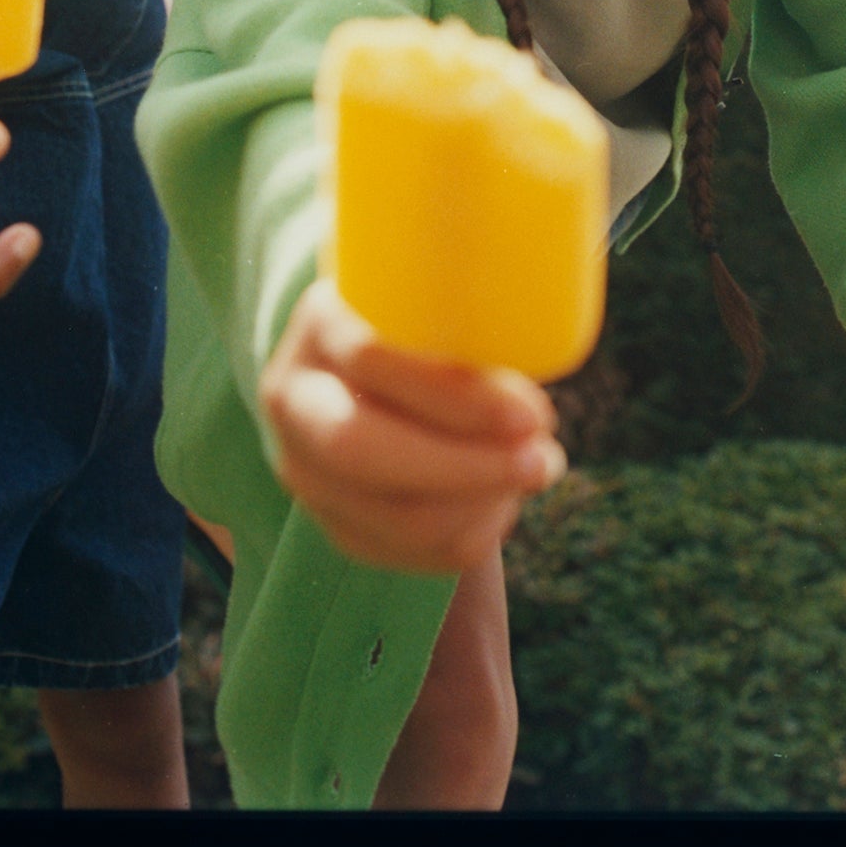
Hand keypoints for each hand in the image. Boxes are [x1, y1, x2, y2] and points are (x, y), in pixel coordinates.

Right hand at [259, 279, 566, 577]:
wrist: (367, 361)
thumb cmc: (428, 318)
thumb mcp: (437, 294)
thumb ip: (476, 309)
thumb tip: (551, 334)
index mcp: (320, 321)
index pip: (374, 360)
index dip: (456, 397)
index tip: (534, 414)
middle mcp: (294, 396)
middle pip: (362, 451)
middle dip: (467, 467)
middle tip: (544, 461)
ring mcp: (301, 466)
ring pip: (387, 515)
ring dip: (478, 506)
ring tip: (535, 471)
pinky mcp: (326, 519)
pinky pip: (398, 551)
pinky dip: (463, 537)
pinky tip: (501, 505)